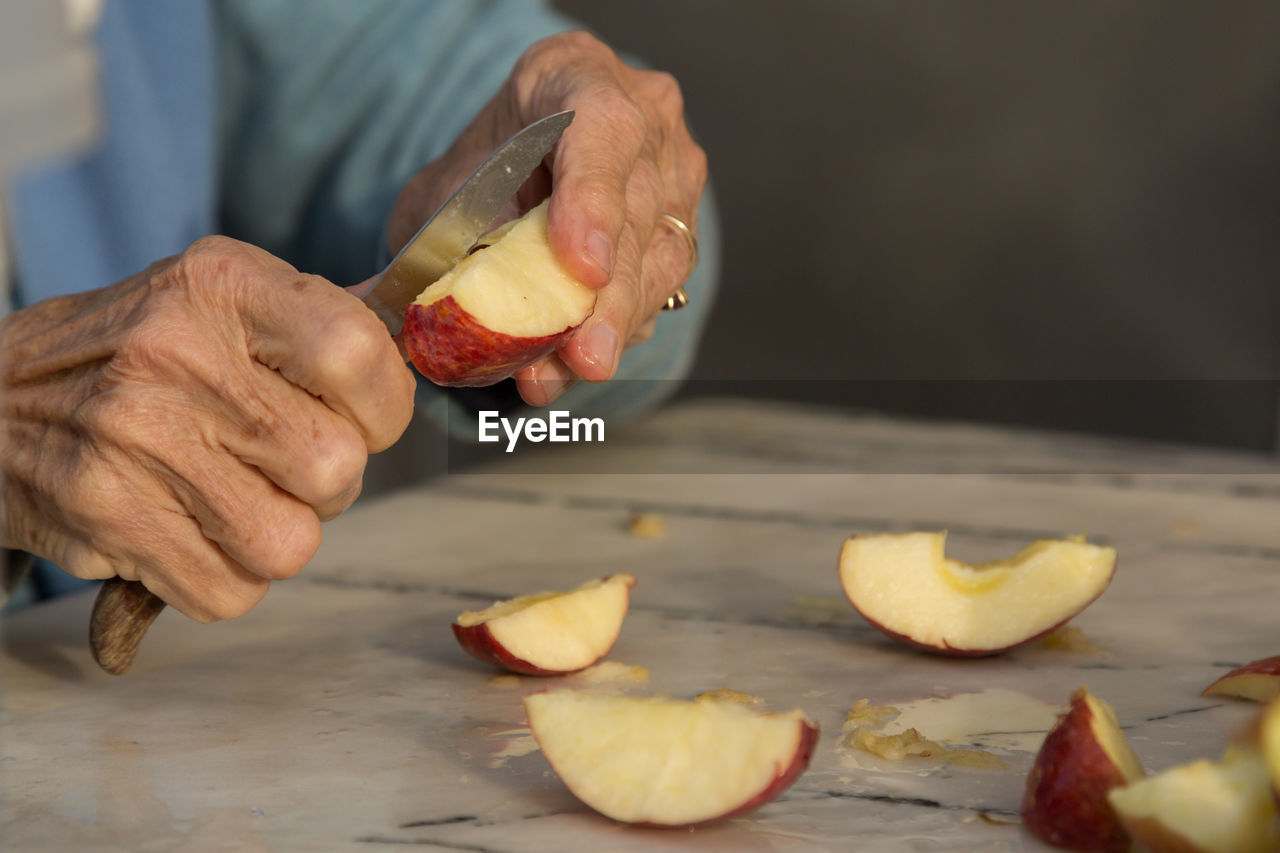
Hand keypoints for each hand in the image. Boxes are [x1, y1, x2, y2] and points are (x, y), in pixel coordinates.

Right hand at [0, 237, 414, 620]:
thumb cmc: (137, 351)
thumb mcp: (217, 299)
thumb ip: (314, 323)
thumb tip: (416, 343)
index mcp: (222, 285)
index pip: (358, 354)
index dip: (384, 405)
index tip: (362, 415)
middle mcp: (177, 354)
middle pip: (336, 465)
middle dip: (332, 482)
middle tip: (289, 463)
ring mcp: (137, 439)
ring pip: (291, 543)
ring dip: (281, 535)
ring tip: (239, 497)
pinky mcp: (108, 516)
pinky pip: (232, 592)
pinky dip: (229, 578)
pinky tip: (195, 529)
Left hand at [387, 30, 706, 404]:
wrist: (525, 159)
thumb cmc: (489, 162)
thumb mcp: (453, 185)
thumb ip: (449, 233)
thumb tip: (407, 300)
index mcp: (579, 75)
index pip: (602, 131)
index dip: (592, 203)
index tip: (581, 268)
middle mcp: (645, 118)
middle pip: (637, 211)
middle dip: (607, 298)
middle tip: (583, 357)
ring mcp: (673, 173)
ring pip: (658, 258)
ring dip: (612, 327)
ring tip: (566, 373)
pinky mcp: (679, 227)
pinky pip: (658, 287)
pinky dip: (616, 330)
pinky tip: (576, 360)